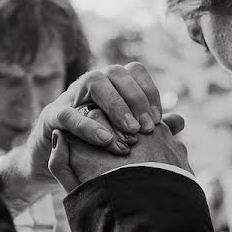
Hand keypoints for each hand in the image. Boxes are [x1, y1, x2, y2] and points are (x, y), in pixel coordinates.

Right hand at [0, 62, 163, 213]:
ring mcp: (70, 96)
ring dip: (116, 105)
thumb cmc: (95, 144)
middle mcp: (92, 83)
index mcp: (112, 85)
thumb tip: (180, 121)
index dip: (149, 92)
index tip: (158, 120)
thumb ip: (148, 126)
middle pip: (117, 73)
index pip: (135, 71)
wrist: (57, 160)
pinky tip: (105, 140)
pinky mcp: (51, 117)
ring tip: (130, 132)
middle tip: (147, 128)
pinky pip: (69, 113)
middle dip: (136, 99)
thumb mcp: (124, 135)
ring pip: (94, 81)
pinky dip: (87, 125)